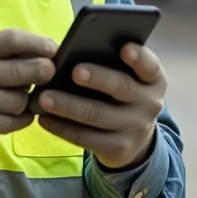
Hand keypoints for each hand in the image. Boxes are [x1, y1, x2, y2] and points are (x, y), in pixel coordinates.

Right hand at [0, 29, 57, 159]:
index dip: (39, 44)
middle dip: (44, 72)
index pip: (14, 39)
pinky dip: (21, 118)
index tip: (54, 49)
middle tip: (48, 75)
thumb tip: (36, 55)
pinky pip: (15, 120)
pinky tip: (13, 114)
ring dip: (27, 100)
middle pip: (27, 69)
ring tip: (16, 98)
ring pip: (23, 99)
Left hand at [36, 43, 166, 169]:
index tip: (124, 48)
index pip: (149, 66)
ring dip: (68, 105)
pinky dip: (62, 127)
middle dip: (98, 78)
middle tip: (74, 71)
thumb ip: (112, 65)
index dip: (138, 57)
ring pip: (97, 115)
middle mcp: (149, 104)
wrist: (134, 138)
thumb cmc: (121, 95)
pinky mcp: (118, 149)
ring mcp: (135, 129)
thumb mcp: (127, 79)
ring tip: (44, 97)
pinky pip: (85, 138)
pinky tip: (44, 118)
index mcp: (153, 80)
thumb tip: (73, 53)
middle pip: (121, 87)